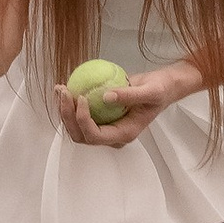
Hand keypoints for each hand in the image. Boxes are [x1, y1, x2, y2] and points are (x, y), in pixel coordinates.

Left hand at [54, 63, 191, 148]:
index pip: (95, 136)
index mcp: (123, 134)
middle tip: (64, 92)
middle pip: (81, 134)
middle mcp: (111, 134)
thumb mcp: (151, 91)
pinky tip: (65, 86)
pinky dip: (70, 103)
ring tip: (61, 88)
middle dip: (67, 116)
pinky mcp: (101, 116)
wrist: (163, 87)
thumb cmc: (161, 90)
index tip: (81, 97)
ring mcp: (105, 126)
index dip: (83, 120)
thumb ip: (130, 95)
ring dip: (65, 110)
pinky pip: (81, 114)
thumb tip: (105, 97)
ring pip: (77, 127)